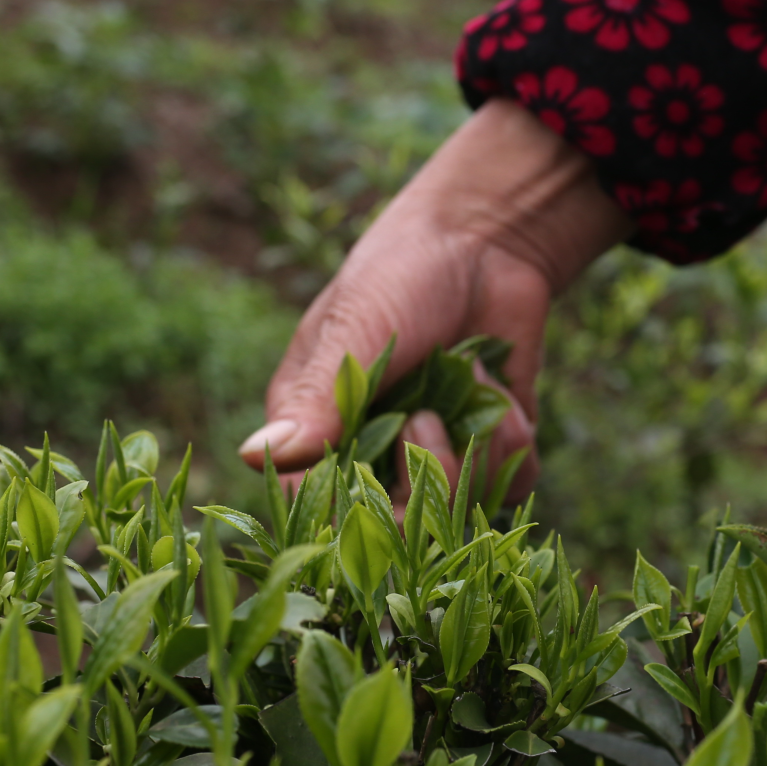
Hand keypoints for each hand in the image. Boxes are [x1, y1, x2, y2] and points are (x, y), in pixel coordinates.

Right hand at [239, 99, 631, 496]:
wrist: (489, 238)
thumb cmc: (402, 271)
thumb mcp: (356, 329)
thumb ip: (318, 396)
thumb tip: (254, 456)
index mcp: (316, 427)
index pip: (320, 510)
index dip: (354, 511)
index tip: (383, 478)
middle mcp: (372, 453)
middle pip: (396, 527)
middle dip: (424, 479)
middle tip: (428, 420)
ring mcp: (434, 454)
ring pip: (460, 511)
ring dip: (477, 449)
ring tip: (469, 381)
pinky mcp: (487, 449)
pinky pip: (509, 486)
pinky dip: (512, 444)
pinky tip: (501, 394)